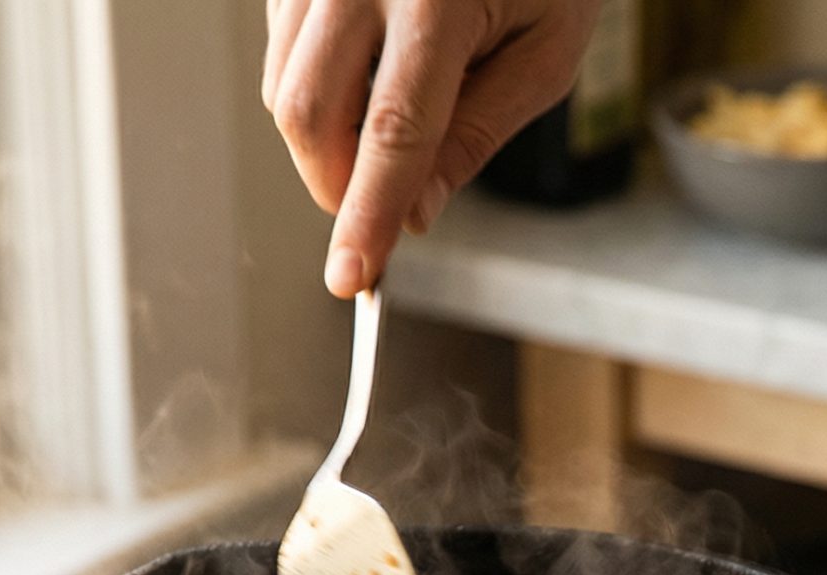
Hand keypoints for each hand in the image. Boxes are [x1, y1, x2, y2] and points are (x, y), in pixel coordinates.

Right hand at [263, 0, 598, 293]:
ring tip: (391, 123)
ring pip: (282, 84)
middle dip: (335, 184)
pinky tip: (371, 71)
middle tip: (380, 215)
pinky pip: (282, 47)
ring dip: (324, 139)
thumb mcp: (544, 54)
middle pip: (308, 111)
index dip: (367, 214)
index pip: (391, 133)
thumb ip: (478, 135)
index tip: (352, 276)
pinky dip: (316, 87)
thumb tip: (418, 212)